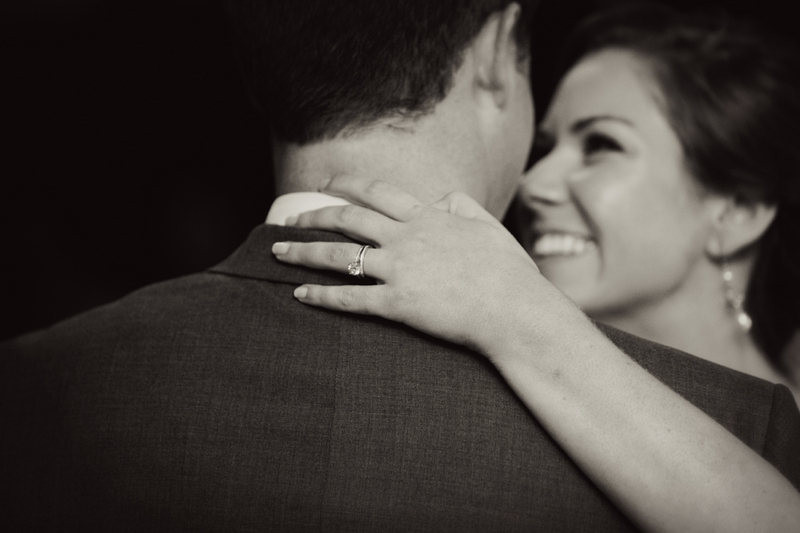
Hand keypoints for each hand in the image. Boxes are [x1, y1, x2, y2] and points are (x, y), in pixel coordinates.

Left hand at [272, 176, 549, 355]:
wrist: (515, 311)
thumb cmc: (508, 272)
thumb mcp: (488, 227)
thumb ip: (461, 206)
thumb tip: (440, 200)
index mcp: (428, 218)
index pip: (378, 193)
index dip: (348, 185)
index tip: (326, 183)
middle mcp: (407, 238)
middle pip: (348, 220)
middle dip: (314, 216)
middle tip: (290, 218)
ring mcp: (399, 270)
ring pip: (339, 256)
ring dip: (304, 252)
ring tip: (278, 251)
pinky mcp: (397, 304)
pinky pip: (349, 298)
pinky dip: (321, 295)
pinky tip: (300, 294)